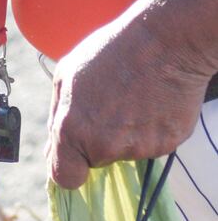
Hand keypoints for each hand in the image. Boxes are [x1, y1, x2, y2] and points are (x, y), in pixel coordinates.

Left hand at [48, 0, 210, 188]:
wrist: (164, 42)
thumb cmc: (110, 52)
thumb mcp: (66, 76)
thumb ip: (56, 117)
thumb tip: (53, 148)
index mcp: (72, 130)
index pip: (64, 178)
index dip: (68, 168)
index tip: (75, 157)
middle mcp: (104, 145)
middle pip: (96, 161)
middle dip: (98, 140)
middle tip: (110, 106)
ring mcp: (138, 148)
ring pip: (125, 152)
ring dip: (126, 133)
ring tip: (132, 98)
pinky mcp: (166, 145)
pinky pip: (152, 145)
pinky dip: (150, 130)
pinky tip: (151, 102)